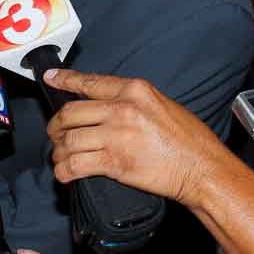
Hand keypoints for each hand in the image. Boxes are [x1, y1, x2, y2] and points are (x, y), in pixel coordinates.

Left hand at [44, 68, 219, 204]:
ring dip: (59, 151)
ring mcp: (116, 135)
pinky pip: (75, 164)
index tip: (51, 79)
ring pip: (69, 139)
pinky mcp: (114, 162)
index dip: (65, 81)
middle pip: (70, 112)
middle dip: (56, 126)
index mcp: (135, 90)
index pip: (90, 82)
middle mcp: (122, 108)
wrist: (202, 169)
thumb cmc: (190, 141)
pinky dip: (64, 170)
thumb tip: (107, 105)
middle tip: (56, 134)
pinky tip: (65, 173)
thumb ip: (133, 102)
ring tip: (61, 157)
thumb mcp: (162, 105)